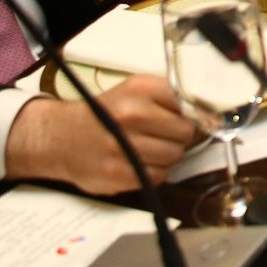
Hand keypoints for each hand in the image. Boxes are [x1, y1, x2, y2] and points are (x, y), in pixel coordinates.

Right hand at [4, 74, 195, 194]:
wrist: (59, 137)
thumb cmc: (104, 113)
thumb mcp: (134, 91)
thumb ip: (168, 97)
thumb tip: (207, 112)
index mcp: (139, 89)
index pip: (189, 102)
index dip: (191, 112)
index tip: (189, 117)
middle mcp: (131, 115)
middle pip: (185, 132)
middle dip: (179, 135)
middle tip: (163, 134)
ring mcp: (124, 147)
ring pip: (174, 156)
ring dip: (168, 155)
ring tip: (149, 148)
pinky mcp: (118, 174)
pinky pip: (158, 176)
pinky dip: (154, 172)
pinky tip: (138, 162)